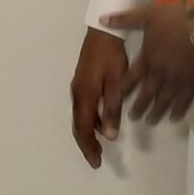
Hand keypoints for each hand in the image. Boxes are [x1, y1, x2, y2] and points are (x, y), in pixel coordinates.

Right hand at [70, 27, 130, 167]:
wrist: (102, 33)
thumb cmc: (111, 57)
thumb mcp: (116, 83)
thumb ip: (112, 109)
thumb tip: (110, 136)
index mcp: (84, 96)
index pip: (83, 129)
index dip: (89, 147)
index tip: (96, 162)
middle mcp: (77, 94)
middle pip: (78, 125)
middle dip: (86, 144)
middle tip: (96, 159)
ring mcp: (78, 87)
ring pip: (80, 117)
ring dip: (88, 133)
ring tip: (100, 145)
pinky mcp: (82, 82)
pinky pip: (83, 107)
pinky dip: (90, 120)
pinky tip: (102, 122)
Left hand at [103, 4, 193, 128]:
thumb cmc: (176, 19)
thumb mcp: (147, 15)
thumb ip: (125, 19)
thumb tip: (101, 20)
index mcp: (147, 58)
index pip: (131, 78)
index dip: (123, 89)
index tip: (117, 99)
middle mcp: (159, 74)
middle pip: (146, 94)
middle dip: (138, 107)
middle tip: (133, 117)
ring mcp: (176, 81)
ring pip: (163, 101)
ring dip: (155, 113)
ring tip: (150, 121)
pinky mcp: (193, 83)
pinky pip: (184, 101)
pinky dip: (178, 111)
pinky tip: (174, 118)